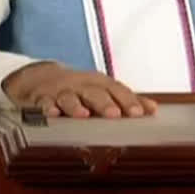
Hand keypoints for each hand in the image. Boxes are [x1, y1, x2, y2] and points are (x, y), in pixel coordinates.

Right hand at [1, 62, 158, 118]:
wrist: (41, 78)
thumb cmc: (79, 88)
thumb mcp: (102, 90)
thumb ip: (126, 100)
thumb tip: (153, 109)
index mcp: (99, 83)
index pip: (117, 89)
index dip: (129, 100)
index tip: (141, 113)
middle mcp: (82, 85)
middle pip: (95, 92)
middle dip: (105, 103)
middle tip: (115, 115)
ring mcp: (62, 91)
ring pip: (69, 97)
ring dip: (76, 106)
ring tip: (84, 115)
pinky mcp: (42, 98)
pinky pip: (45, 103)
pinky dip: (48, 108)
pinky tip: (52, 114)